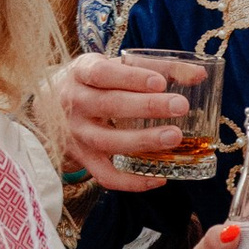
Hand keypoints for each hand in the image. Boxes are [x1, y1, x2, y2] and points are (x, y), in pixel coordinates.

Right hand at [59, 51, 198, 189]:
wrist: (49, 107)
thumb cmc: (94, 83)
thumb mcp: (116, 66)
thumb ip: (157, 67)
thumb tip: (199, 74)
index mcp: (81, 74)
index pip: (103, 74)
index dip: (131, 78)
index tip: (160, 82)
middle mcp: (75, 104)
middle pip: (109, 106)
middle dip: (147, 107)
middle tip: (180, 106)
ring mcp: (77, 134)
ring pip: (108, 142)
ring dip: (142, 141)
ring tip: (174, 137)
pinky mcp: (83, 159)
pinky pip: (105, 176)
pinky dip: (132, 182)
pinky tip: (159, 178)